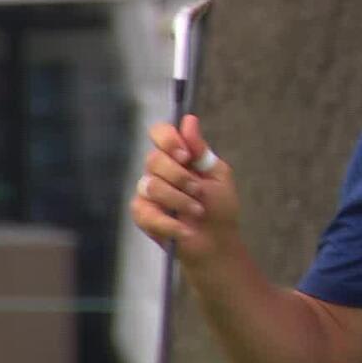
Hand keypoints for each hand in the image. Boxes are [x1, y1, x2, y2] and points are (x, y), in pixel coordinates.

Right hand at [128, 115, 241, 266]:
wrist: (216, 242)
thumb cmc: (219, 207)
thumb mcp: (217, 175)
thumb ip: (201, 150)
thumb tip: (189, 120)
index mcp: (178, 156)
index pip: (160, 133)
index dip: (168, 140)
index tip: (185, 155)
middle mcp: (159, 170)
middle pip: (154, 159)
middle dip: (181, 177)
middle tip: (199, 191)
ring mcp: (147, 191)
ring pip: (150, 186)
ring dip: (179, 201)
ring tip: (197, 212)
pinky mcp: (142, 214)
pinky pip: (145, 211)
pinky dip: (169, 223)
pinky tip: (184, 230)